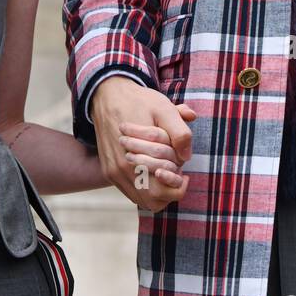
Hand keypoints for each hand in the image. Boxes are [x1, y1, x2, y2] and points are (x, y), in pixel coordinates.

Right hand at [90, 76, 196, 212]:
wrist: (108, 95)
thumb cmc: (139, 102)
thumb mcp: (164, 109)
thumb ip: (180, 132)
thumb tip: (186, 157)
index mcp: (136, 156)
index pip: (161, 191)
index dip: (178, 186)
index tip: (184, 173)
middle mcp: (122, 168)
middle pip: (152, 201)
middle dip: (169, 191)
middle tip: (176, 173)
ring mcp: (113, 171)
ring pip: (140, 199)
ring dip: (156, 191)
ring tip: (164, 172)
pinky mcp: (109, 170)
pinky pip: (130, 191)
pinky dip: (144, 187)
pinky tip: (152, 170)